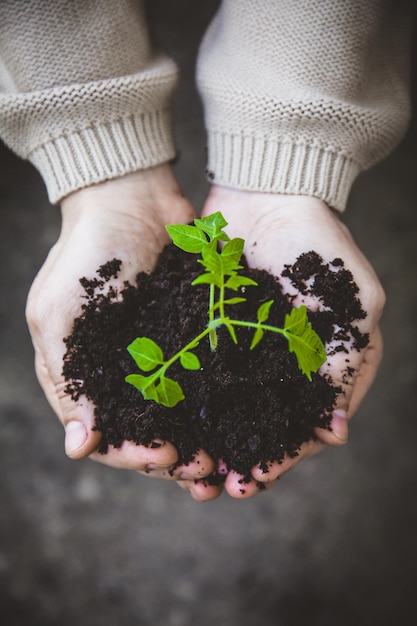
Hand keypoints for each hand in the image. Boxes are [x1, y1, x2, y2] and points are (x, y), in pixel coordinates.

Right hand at [26, 165, 214, 483]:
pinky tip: (244, 422)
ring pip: (184, 416)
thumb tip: (78, 448)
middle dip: (175, 459)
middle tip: (205, 474)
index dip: (134, 454)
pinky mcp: (194, 338)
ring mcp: (161, 357)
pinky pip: (209, 380)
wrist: (131, 197)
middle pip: (149, 433)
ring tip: (230, 465)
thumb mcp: (59, 313)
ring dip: (204, 443)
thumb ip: (67, 377)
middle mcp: (124, 375)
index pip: (107, 434)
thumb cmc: (87, 252)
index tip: (164, 457)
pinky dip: (224, 405)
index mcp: (87, 375)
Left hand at [178, 185, 383, 500]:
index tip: (253, 479)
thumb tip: (335, 434)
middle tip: (212, 487)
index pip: (303, 426)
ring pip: (224, 409)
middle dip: (237, 458)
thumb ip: (347, 364)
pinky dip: (182, 401)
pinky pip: (193, 374)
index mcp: (322, 366)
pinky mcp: (206, 332)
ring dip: (207, 440)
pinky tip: (165, 422)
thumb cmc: (319, 244)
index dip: (281, 456)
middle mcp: (281, 366)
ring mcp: (242, 351)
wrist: (268, 192)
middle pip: (260, 426)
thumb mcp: (351, 302)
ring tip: (184, 468)